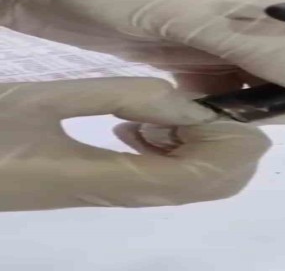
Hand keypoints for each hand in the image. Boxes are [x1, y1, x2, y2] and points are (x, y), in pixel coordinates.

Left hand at [0, 0, 284, 121]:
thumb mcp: (213, 24)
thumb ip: (284, 53)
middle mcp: (282, 32)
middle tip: (282, 114)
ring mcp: (253, 56)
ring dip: (282, 114)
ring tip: (238, 112)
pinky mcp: (223, 74)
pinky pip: (252, 103)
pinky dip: (242, 117)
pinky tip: (220, 119)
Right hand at [0, 77, 269, 210]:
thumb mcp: (43, 101)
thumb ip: (116, 96)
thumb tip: (185, 101)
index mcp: (109, 180)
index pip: (199, 177)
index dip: (230, 147)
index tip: (233, 109)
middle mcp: (122, 196)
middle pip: (206, 185)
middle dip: (224, 143)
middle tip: (200, 99)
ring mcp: (114, 193)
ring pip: (187, 180)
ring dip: (198, 142)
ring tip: (163, 106)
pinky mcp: (104, 185)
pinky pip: (161, 172)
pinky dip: (173, 145)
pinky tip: (138, 118)